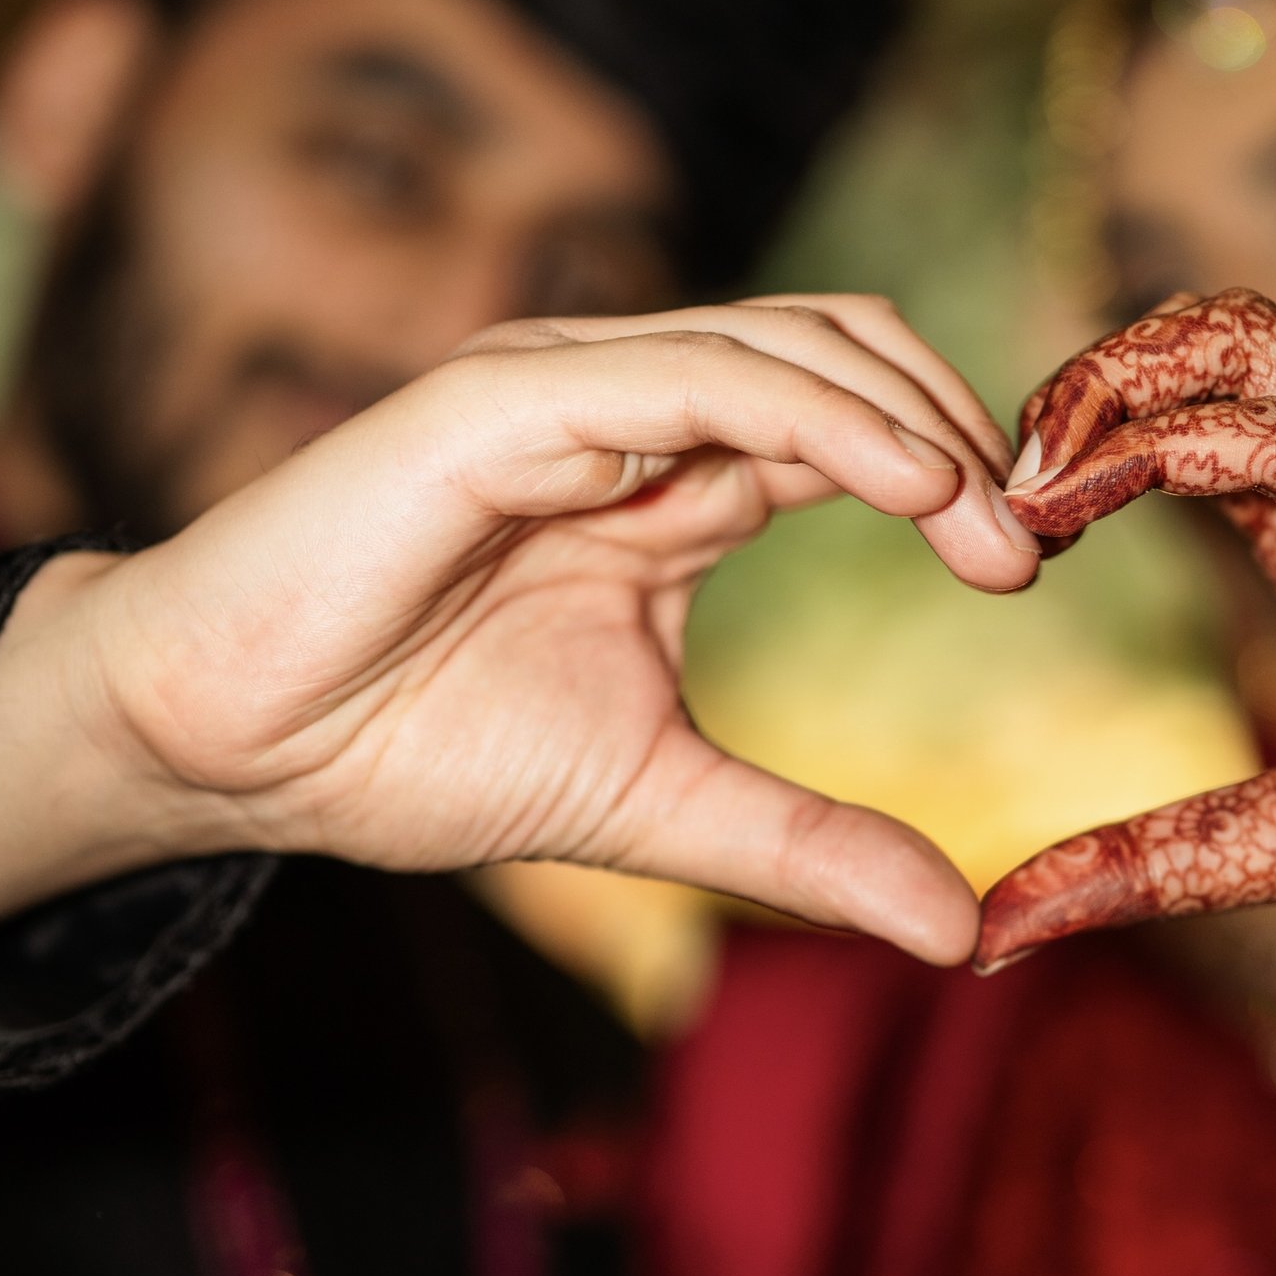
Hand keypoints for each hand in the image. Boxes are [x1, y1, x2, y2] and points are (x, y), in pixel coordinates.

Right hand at [0, 297, 1034, 963]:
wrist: (234, 754)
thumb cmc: (411, 750)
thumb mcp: (657, 805)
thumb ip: (804, 845)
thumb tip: (964, 932)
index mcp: (673, 481)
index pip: (856, 425)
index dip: (963, 477)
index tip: (1041, 569)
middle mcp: (632, 411)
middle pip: (847, 350)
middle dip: (964, 431)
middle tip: (1038, 542)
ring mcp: (569, 389)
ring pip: (787, 344)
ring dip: (912, 422)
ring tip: (992, 524)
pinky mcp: (503, 399)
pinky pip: (692, 375)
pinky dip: (817, 416)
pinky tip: (902, 485)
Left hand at [975, 291, 1275, 1183]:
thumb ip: (1145, 865)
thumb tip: (992, 933)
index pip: (1191, 413)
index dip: (1086, 436)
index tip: (1004, 521)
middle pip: (1210, 340)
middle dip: (1086, 379)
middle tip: (993, 471)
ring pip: (1249, 344)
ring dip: (1116, 382)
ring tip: (1027, 468)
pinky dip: (1184, 441)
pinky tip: (1096, 486)